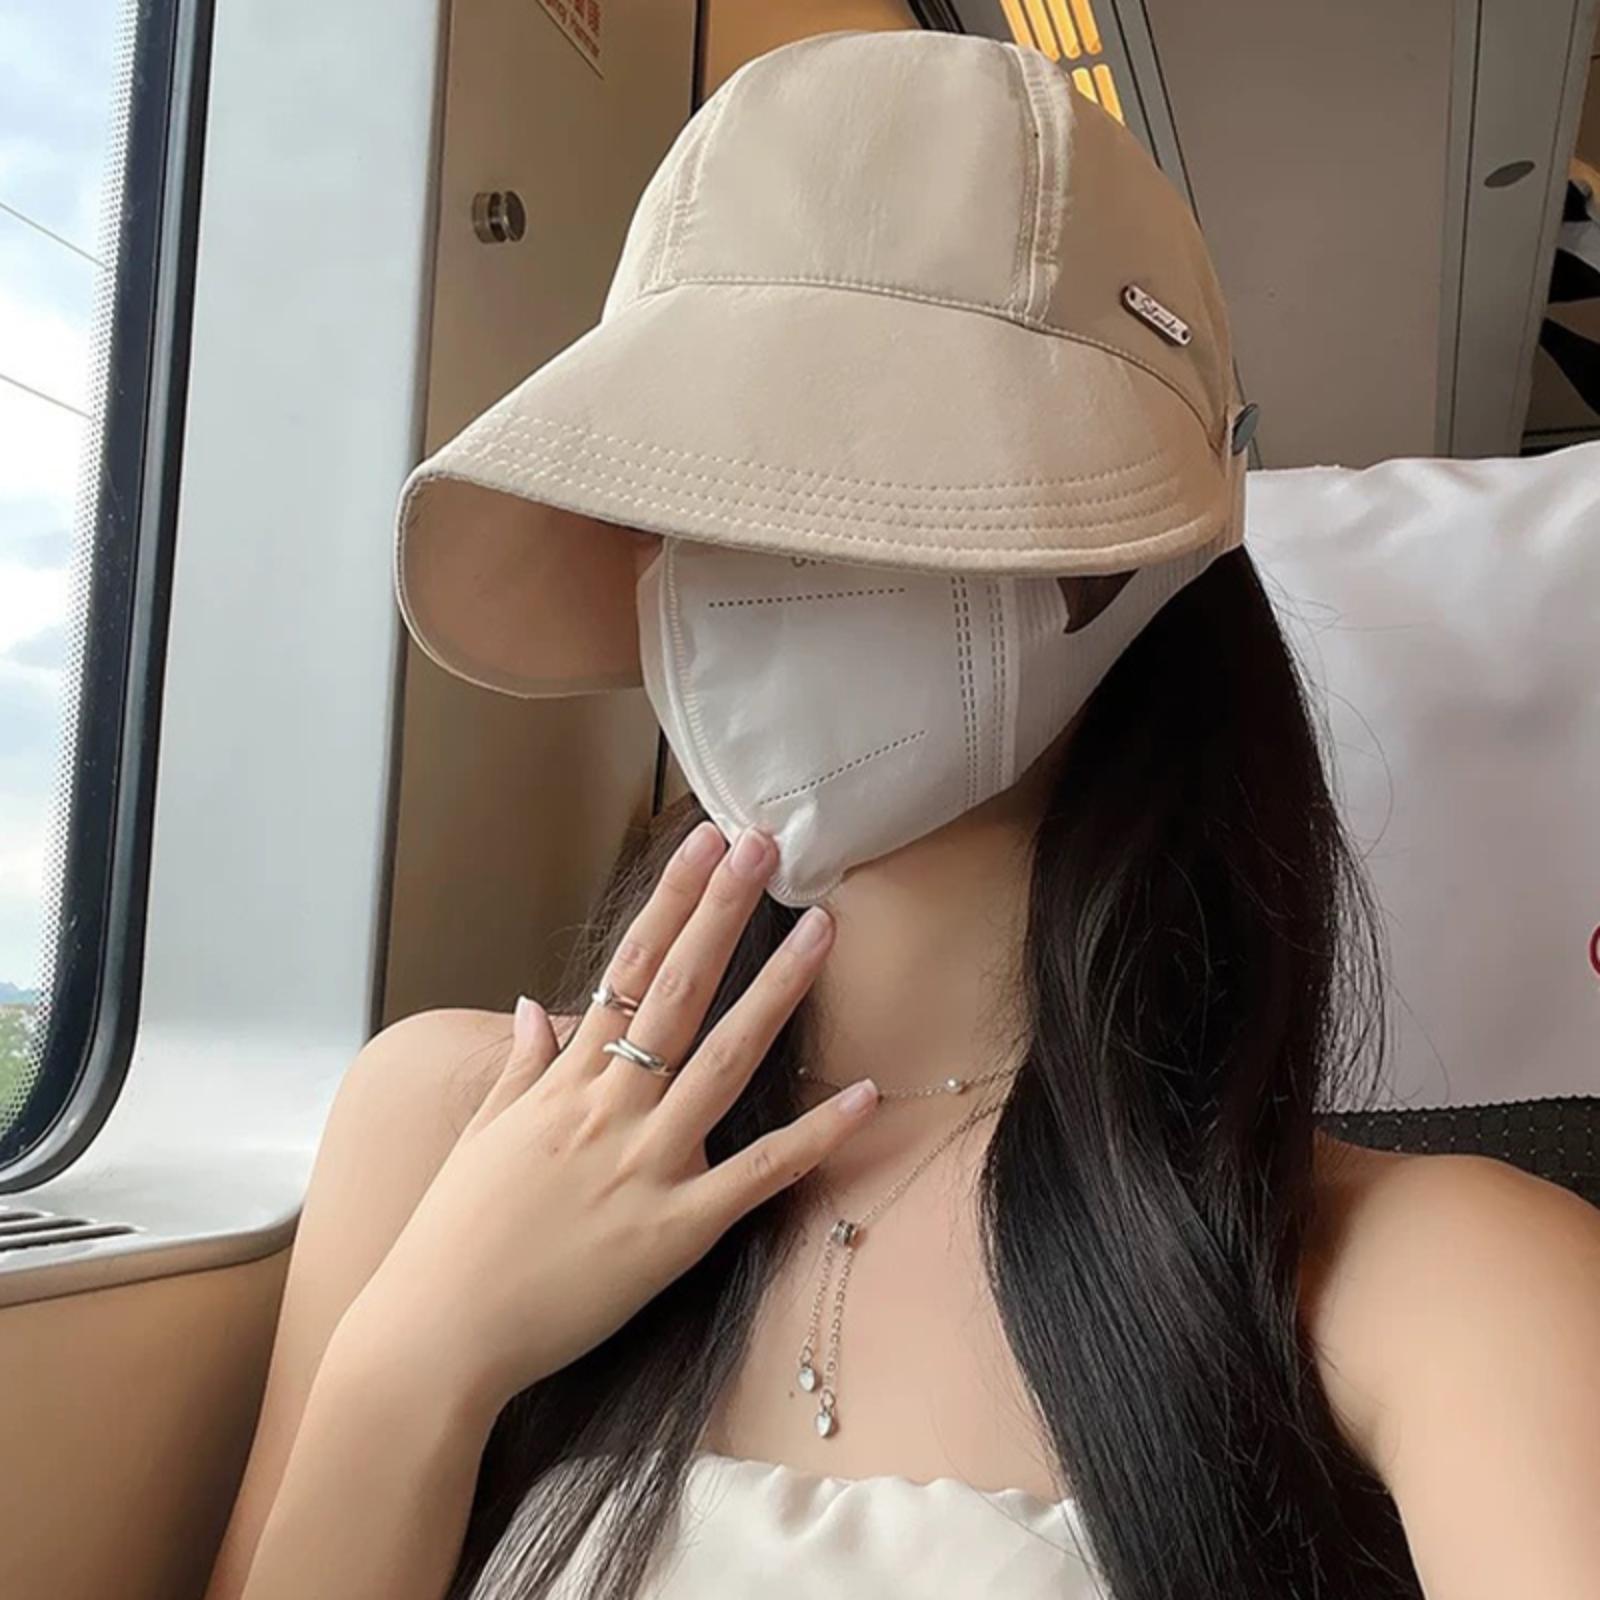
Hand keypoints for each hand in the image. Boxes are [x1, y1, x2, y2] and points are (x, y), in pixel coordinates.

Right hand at [336, 821, 878, 1420]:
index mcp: (563, 1082)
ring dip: (776, 992)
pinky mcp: (676, 1231)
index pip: (625, 969)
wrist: (438, 1335)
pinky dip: (813, 1136)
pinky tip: (861, 1094)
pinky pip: (755, 1175)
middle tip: (762, 844)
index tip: (704, 844)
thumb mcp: (481, 1135)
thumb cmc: (454, 1236)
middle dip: (721, 912)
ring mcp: (646, 1166)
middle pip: (675, 991)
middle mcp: (608, 1109)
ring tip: (822, 929)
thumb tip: (533, 1002)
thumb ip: (518, 1065)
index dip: (670, 902)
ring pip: (722, 1062)